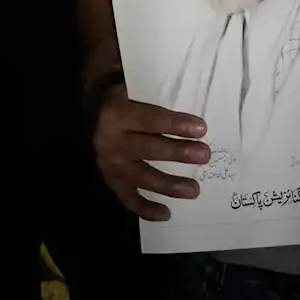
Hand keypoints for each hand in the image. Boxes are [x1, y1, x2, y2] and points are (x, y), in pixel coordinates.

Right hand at [91, 81, 208, 222]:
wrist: (95, 109)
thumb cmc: (127, 95)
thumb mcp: (136, 85)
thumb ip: (159, 92)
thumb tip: (195, 97)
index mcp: (117, 112)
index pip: (151, 119)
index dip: (176, 125)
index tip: (201, 129)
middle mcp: (109, 139)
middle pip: (149, 148)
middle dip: (178, 153)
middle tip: (204, 155)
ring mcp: (108, 163)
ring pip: (141, 176)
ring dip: (169, 185)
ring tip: (194, 190)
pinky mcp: (109, 179)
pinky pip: (127, 197)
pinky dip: (145, 208)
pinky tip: (166, 214)